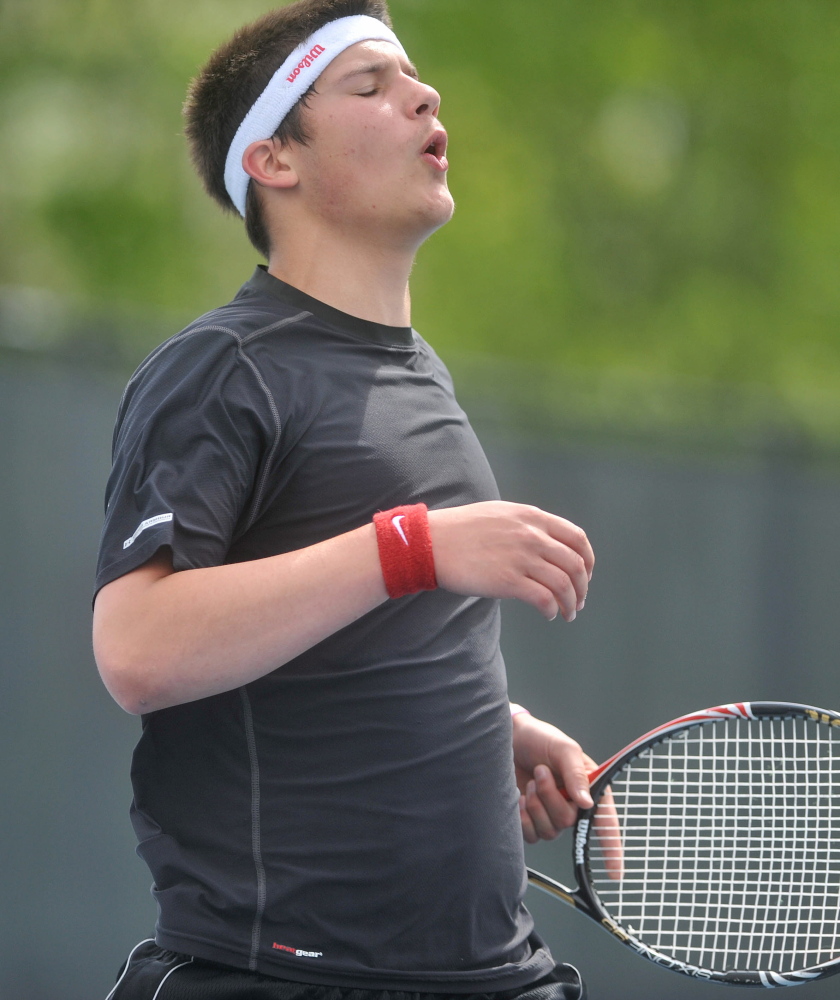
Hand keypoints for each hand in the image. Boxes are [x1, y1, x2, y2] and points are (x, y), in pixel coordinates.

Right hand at [427, 502, 593, 621]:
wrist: (432, 541)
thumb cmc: (461, 529)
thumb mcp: (501, 514)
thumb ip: (526, 525)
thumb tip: (545, 545)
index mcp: (532, 517)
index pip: (577, 538)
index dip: (587, 560)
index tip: (584, 576)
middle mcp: (532, 535)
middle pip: (575, 564)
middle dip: (582, 587)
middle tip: (579, 601)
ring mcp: (521, 558)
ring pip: (564, 584)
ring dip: (571, 603)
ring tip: (568, 613)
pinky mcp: (508, 581)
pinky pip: (544, 599)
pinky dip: (552, 610)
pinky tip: (548, 615)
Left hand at [512, 712, 623, 878]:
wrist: (508, 738)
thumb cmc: (540, 738)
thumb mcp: (564, 749)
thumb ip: (576, 774)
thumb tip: (585, 803)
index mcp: (587, 788)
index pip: (605, 822)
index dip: (612, 848)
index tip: (615, 873)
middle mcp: (572, 805)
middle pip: (567, 822)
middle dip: (549, 797)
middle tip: (540, 772)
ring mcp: (550, 813)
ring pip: (549, 830)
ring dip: (535, 805)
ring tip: (530, 781)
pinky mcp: (530, 820)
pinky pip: (531, 835)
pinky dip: (523, 818)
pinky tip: (519, 798)